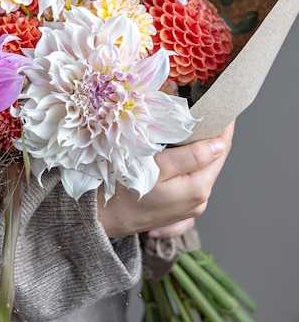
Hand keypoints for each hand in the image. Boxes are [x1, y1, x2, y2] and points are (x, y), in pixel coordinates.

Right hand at [97, 120, 234, 238]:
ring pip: (201, 169)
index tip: (221, 102)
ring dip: (198, 149)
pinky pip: (189, 181)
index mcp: (198, 188)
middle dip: (211, 134)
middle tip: (204, 107)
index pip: (221, 149)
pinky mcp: (176, 209)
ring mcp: (188, 207)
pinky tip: (179, 152)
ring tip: (190, 125)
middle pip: (213, 160)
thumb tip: (219, 144)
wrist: (99, 219)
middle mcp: (199, 200)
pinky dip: (189, 165)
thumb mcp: (155, 168)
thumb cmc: (123, 190)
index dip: (223, 125)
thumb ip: (190, 157)